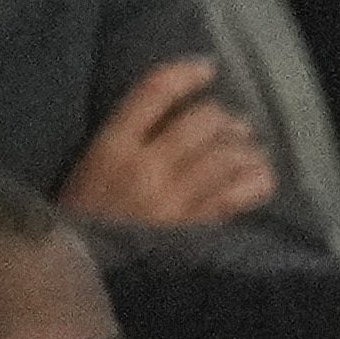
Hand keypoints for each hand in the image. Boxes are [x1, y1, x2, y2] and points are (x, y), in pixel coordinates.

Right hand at [63, 59, 275, 227]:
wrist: (79, 270)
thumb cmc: (82, 218)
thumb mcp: (89, 170)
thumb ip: (126, 143)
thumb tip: (174, 122)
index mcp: (111, 145)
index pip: (153, 92)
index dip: (186, 74)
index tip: (208, 68)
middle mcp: (146, 165)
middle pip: (202, 121)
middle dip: (223, 118)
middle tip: (232, 126)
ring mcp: (175, 197)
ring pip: (226, 154)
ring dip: (245, 148)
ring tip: (248, 151)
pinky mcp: (197, 226)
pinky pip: (240, 193)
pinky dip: (257, 180)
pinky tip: (260, 178)